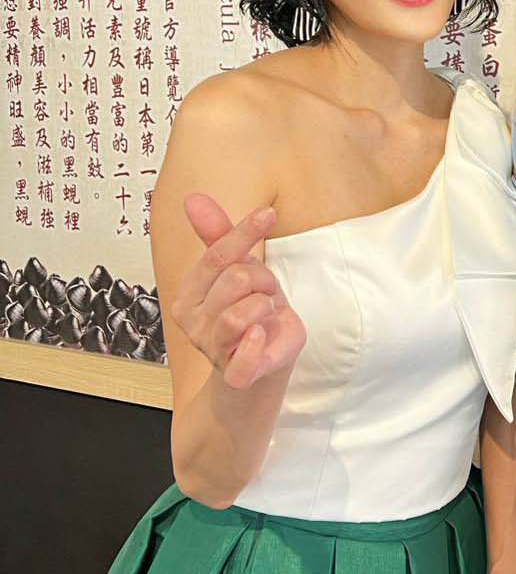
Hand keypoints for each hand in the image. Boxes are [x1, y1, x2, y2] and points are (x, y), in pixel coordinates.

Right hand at [170, 193, 306, 389]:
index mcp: (188, 294)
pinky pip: (244, 358)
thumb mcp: (240, 270)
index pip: (216, 256)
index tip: (268, 214)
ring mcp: (212, 349)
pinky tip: (261, 335)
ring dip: (267, 307)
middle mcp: (193, 322)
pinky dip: (256, 344)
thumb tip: (193, 198)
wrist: (262, 365)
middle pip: (237, 278)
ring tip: (266, 315)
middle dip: (264, 281)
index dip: (245, 233)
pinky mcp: (236, 374)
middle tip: (266, 295)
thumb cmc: (252, 314)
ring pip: (243, 311)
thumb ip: (218, 237)